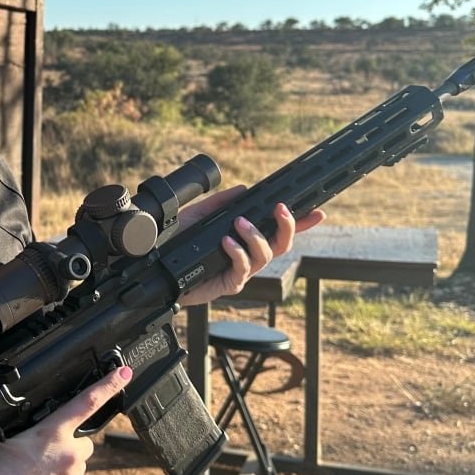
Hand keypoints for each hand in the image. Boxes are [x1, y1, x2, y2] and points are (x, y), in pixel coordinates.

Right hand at [0, 366, 131, 474]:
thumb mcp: (2, 438)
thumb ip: (22, 430)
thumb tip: (22, 428)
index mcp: (53, 433)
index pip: (86, 402)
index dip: (108, 385)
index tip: (124, 373)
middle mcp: (70, 455)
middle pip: (83, 443)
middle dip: (69, 447)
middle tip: (43, 456)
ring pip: (76, 468)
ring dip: (62, 470)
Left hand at [177, 186, 325, 306]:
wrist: (156, 264)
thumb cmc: (177, 242)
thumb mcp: (200, 215)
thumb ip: (221, 203)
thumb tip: (244, 190)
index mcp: (246, 240)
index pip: (279, 230)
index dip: (302, 223)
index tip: (318, 212)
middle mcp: (249, 256)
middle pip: (282, 244)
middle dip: (288, 226)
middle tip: (281, 210)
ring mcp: (241, 272)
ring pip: (265, 256)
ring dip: (256, 236)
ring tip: (240, 223)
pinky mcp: (229, 284)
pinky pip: (242, 269)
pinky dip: (237, 252)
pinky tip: (227, 242)